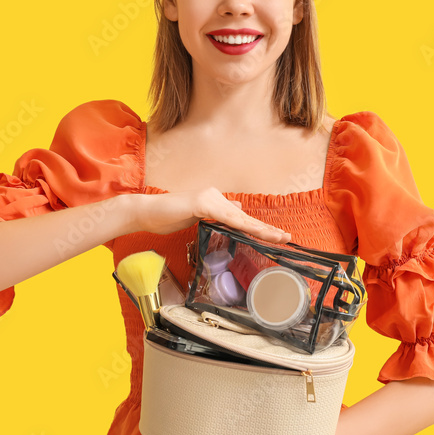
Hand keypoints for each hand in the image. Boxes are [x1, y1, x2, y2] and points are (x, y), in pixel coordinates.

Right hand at [128, 188, 291, 243]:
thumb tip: (235, 211)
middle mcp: (216, 196)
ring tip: (278, 237)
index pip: (241, 218)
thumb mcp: (196, 218)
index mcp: (215, 201)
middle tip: (287, 238)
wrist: (146, 212)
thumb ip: (215, 215)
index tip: (276, 236)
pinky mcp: (201, 203)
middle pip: (245, 217)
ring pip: (240, 218)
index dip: (259, 227)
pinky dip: (241, 225)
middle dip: (266, 229)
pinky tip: (254, 231)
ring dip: (259, 229)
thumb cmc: (168, 216)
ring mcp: (209, 197)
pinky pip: (226, 217)